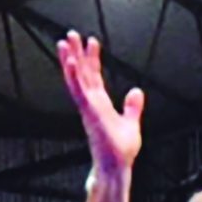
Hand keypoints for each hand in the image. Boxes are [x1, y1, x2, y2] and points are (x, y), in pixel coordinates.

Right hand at [56, 33, 143, 177]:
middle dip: (76, 53)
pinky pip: (78, 90)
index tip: (91, 42)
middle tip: (71, 34)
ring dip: (70, 59)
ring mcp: (87, 106)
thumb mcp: (131, 124)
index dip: (92, 59)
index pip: (94, 76)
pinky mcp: (88, 112)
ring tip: (65, 41)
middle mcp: (91, 102)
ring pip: (76, 78)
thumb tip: (137, 91)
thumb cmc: (120, 150)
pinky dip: (73, 76)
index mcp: (100, 103)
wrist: (116, 166)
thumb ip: (132, 107)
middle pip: (81, 73)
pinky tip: (69, 61)